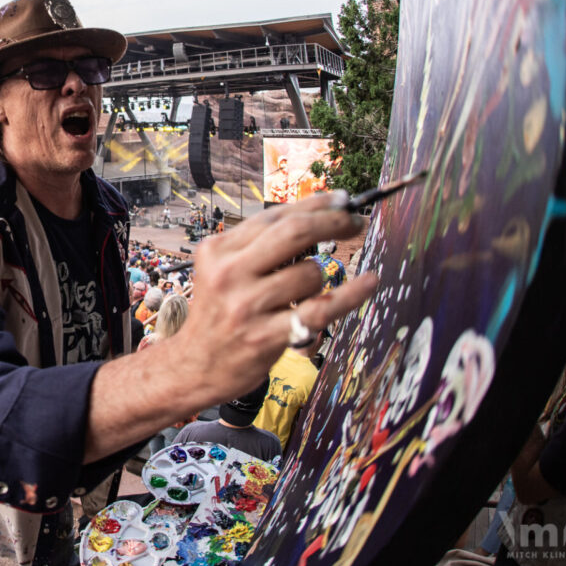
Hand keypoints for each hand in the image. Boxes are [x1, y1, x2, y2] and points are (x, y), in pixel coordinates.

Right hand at [168, 191, 377, 405]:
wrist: (195, 365)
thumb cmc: (219, 314)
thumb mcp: (223, 270)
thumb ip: (259, 246)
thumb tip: (316, 216)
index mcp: (218, 250)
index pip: (273, 217)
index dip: (314, 205)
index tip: (341, 200)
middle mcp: (229, 273)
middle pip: (294, 233)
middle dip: (333, 221)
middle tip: (355, 221)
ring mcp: (247, 305)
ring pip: (309, 273)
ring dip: (321, 276)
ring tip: (307, 290)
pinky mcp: (265, 335)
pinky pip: (321, 308)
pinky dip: (352, 293)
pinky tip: (370, 281)